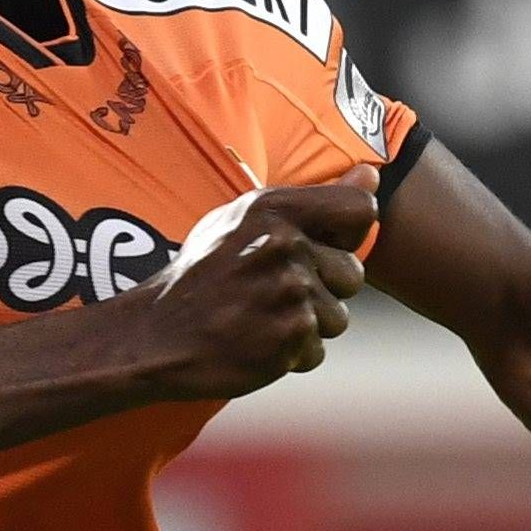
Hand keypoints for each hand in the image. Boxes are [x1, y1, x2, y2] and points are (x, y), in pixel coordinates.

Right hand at [132, 182, 376, 398]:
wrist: (157, 335)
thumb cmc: (204, 273)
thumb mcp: (247, 219)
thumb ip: (314, 200)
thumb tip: (373, 176)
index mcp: (273, 209)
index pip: (360, 213)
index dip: (347, 234)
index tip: (321, 245)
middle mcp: (285, 246)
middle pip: (353, 273)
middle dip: (324, 289)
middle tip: (275, 292)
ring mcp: (288, 295)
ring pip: (338, 317)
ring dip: (307, 325)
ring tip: (263, 317)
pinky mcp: (288, 340)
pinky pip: (316, 350)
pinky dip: (291, 354)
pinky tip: (256, 341)